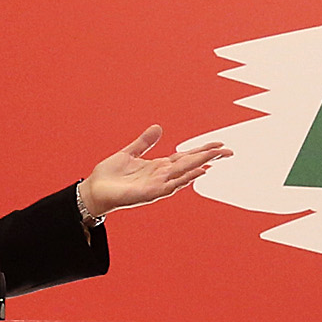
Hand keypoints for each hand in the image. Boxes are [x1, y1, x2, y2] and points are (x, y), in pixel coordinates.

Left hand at [77, 125, 229, 216]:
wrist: (94, 191)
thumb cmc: (110, 176)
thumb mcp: (129, 153)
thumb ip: (144, 142)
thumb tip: (158, 128)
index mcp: (158, 167)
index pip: (185, 157)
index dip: (201, 150)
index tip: (218, 145)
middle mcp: (161, 176)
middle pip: (190, 164)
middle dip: (208, 157)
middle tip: (227, 151)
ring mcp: (157, 185)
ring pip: (183, 174)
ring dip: (199, 166)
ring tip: (214, 159)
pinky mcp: (149, 193)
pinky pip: (170, 186)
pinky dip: (183, 180)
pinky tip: (194, 173)